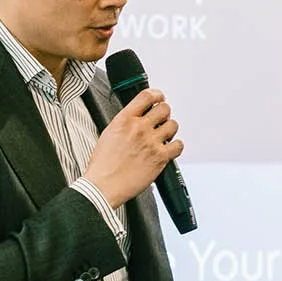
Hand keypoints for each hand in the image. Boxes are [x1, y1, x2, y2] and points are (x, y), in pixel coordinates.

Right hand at [85, 88, 181, 208]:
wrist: (103, 185)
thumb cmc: (103, 165)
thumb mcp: (109, 133)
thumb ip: (125, 123)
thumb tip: (136, 118)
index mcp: (124, 119)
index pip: (147, 96)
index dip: (157, 95)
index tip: (159, 98)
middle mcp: (139, 128)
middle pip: (164, 108)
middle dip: (164, 114)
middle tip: (161, 121)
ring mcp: (151, 142)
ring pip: (173, 125)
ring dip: (170, 130)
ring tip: (164, 137)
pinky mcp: (159, 158)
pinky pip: (178, 145)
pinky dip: (176, 146)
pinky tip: (169, 149)